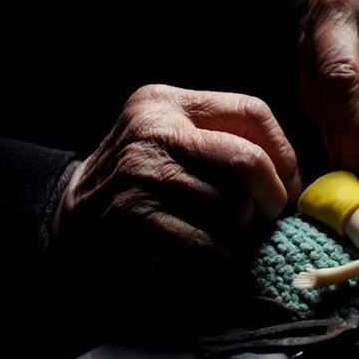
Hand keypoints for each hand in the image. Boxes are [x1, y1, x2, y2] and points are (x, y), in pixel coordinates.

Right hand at [52, 85, 301, 279]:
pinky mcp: (134, 220)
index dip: (284, 153)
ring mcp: (140, 175)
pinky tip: (208, 255)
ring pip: (233, 207)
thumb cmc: (138, 186)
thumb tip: (292, 175)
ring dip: (242, 232)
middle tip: (269, 217)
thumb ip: (223, 141)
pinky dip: (220, 256)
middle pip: (248, 160)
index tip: (289, 184)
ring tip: (228, 236)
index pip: (252, 111)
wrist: (66, 225)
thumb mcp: (172, 142)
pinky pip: (208, 243)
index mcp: (165, 102)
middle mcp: (152, 130)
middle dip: (272, 197)